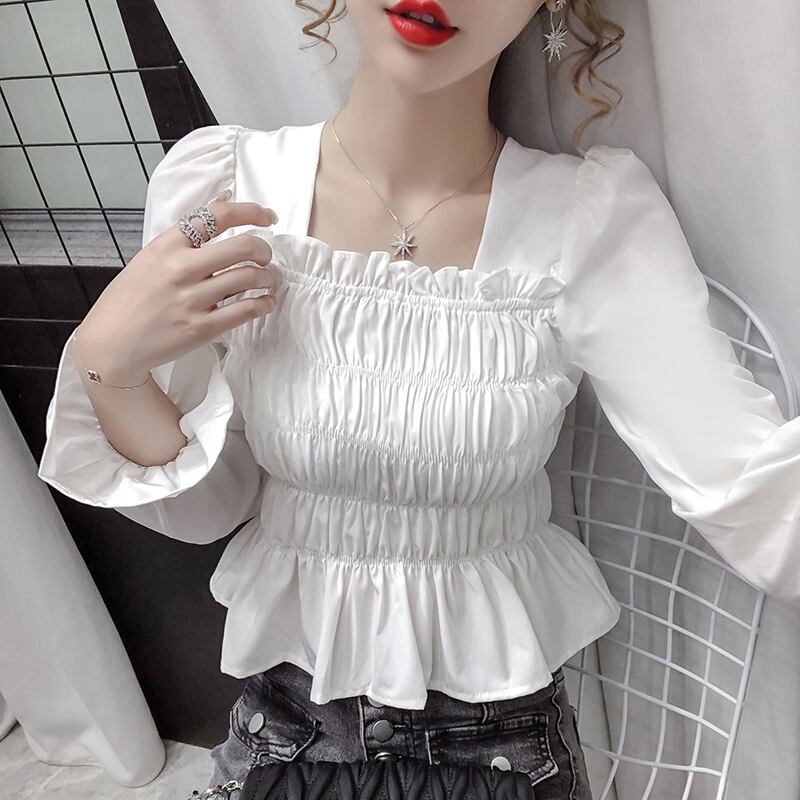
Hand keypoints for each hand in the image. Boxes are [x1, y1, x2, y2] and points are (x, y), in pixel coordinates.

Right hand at [75, 194, 278, 383]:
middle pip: (243, 246)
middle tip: (265, 257)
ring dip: (266, 277)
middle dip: (264, 250)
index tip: (267, 217)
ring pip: (248, 278)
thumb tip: (221, 205)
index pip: (217, 216)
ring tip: (265, 280)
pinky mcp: (201, 328)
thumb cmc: (130, 299)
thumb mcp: (151, 257)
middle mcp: (181, 269)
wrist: (110, 343)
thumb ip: (184, 237)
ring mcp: (192, 299)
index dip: (251, 212)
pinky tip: (266, 302)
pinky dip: (263, 304)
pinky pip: (245, 311)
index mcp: (167, 246)